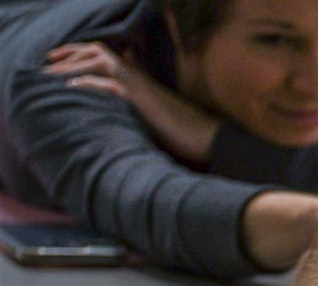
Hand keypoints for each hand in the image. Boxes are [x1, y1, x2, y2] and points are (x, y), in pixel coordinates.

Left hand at [44, 42, 219, 163]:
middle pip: (97, 52)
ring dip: (74, 65)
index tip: (56, 59)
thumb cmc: (182, 130)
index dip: (78, 53)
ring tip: (52, 75)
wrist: (206, 137)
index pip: (104, 55)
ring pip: (100, 62)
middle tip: (46, 65)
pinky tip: (73, 86)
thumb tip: (114, 106)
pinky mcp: (142, 101)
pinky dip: (90, 83)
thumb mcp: (153, 113)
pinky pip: (111, 84)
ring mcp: (139, 87)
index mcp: (138, 80)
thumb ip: (132, 105)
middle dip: (69, 55)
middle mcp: (136, 78)